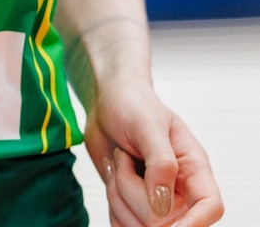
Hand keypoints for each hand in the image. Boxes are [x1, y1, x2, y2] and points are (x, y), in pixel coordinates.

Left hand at [85, 79, 222, 226]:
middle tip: (125, 157)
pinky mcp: (134, 209)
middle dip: (130, 189)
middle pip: (162, 222)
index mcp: (193, 167)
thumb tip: (163, 204)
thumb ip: (160, 162)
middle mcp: (179, 191)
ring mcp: (156, 203)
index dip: (195, 223)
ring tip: (119, 161)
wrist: (106, 104)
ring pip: (137, 226)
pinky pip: (121, 226)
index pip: (211, 206)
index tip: (169, 222)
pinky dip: (110, 202)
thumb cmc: (132, 105)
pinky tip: (113, 174)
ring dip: (117, 193)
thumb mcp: (147, 124)